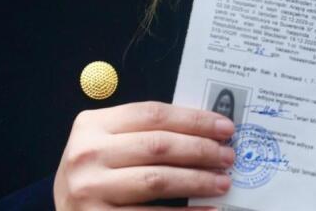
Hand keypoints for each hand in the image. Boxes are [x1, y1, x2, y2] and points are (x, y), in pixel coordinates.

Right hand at [53, 101, 235, 208]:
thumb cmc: (95, 175)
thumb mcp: (107, 144)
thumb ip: (143, 132)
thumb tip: (204, 131)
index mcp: (92, 125)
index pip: (152, 114)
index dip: (193, 119)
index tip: (223, 126)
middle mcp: (87, 154)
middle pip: (158, 145)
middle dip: (200, 149)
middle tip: (227, 155)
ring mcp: (90, 190)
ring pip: (158, 180)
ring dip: (197, 180)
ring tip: (223, 181)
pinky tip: (208, 210)